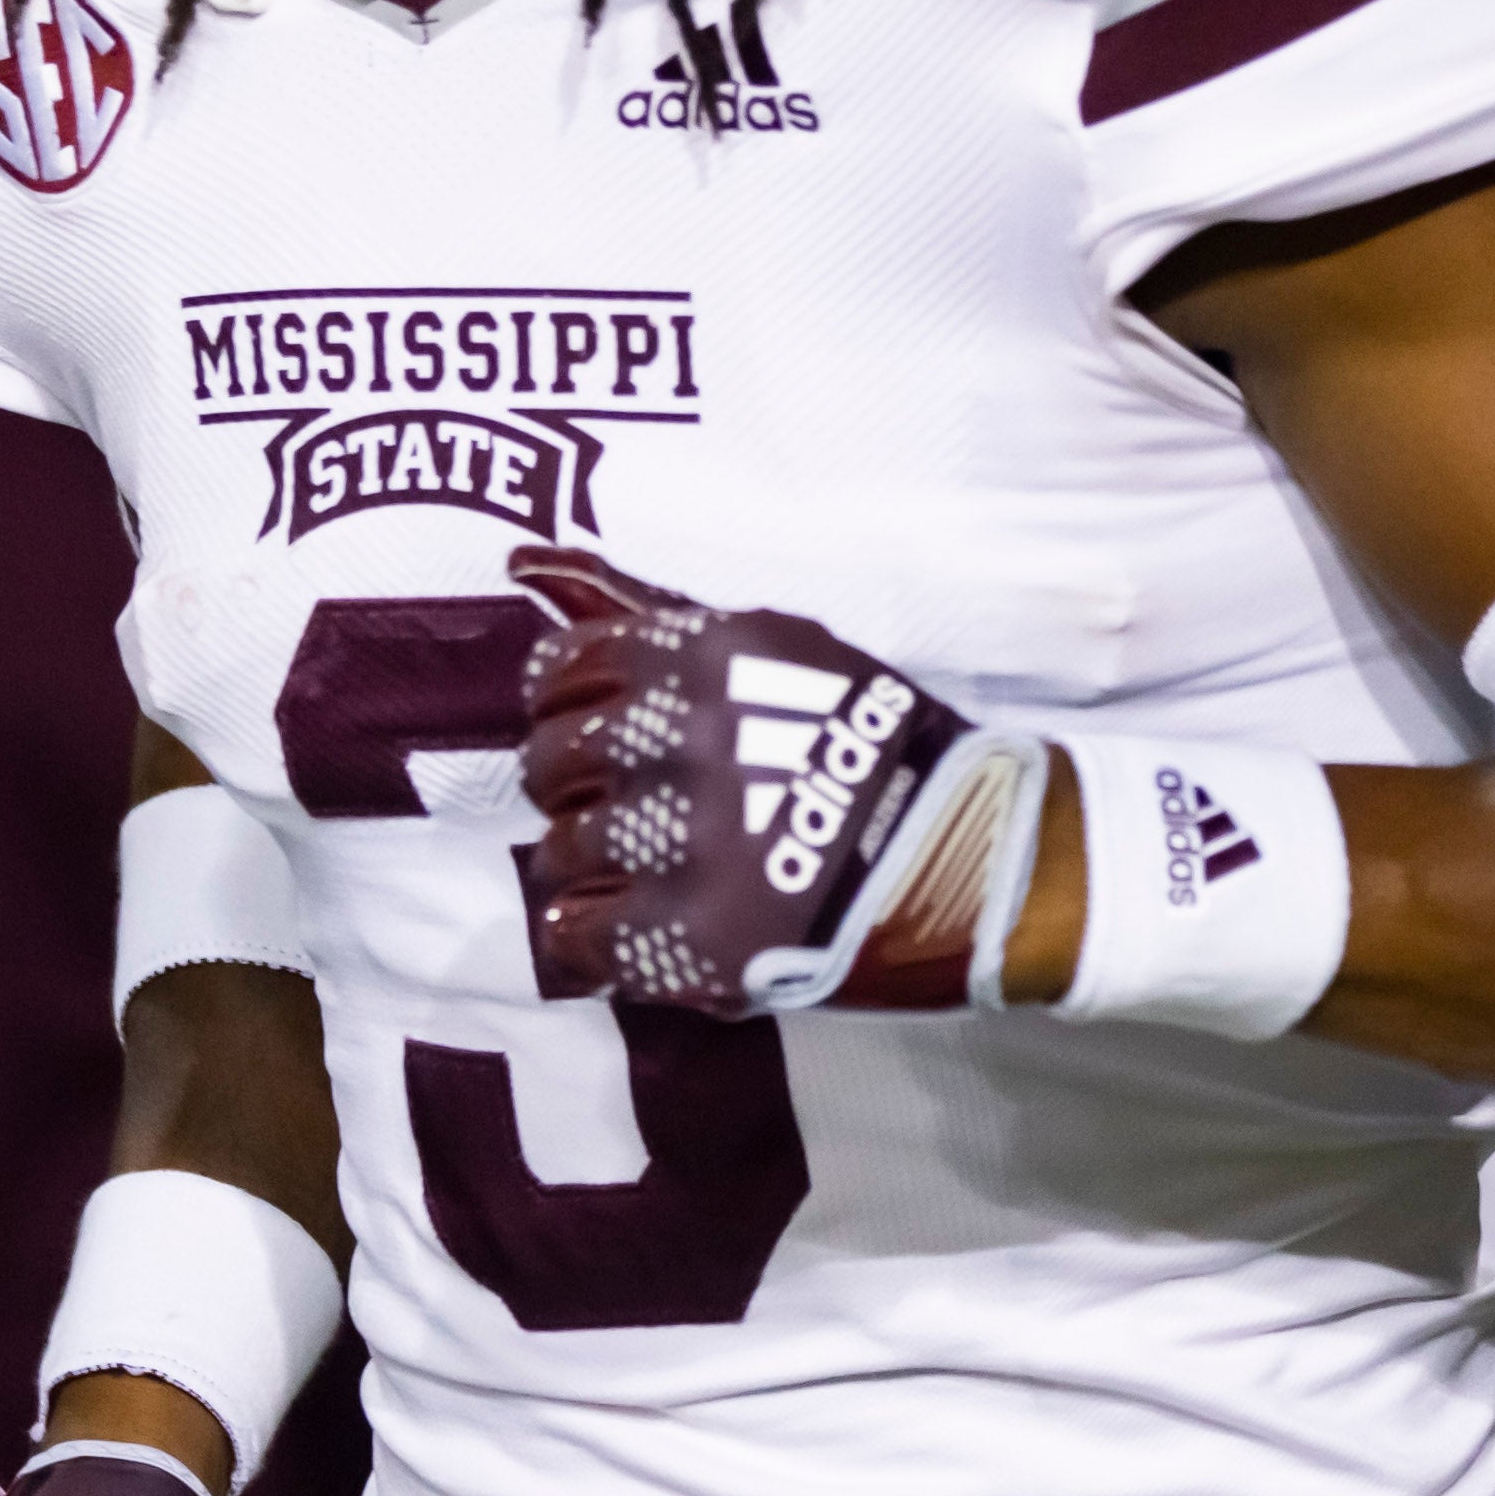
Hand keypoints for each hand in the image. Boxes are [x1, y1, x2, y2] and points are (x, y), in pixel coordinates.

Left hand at [505, 548, 1037, 1014]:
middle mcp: (687, 738)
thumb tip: (525, 557)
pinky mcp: (693, 935)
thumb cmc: (868, 741)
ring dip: (591, 866)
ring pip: (561, 850)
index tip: (602, 732)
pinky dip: (589, 938)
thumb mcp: (776, 647)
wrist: (969, 853)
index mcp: (706, 657)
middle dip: (577, 786)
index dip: (569, 707)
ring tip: (647, 873)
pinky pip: (579, 935)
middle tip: (629, 806)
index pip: (563, 669)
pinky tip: (631, 929)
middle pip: (551, 762)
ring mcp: (686, 841)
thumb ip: (648, 609)